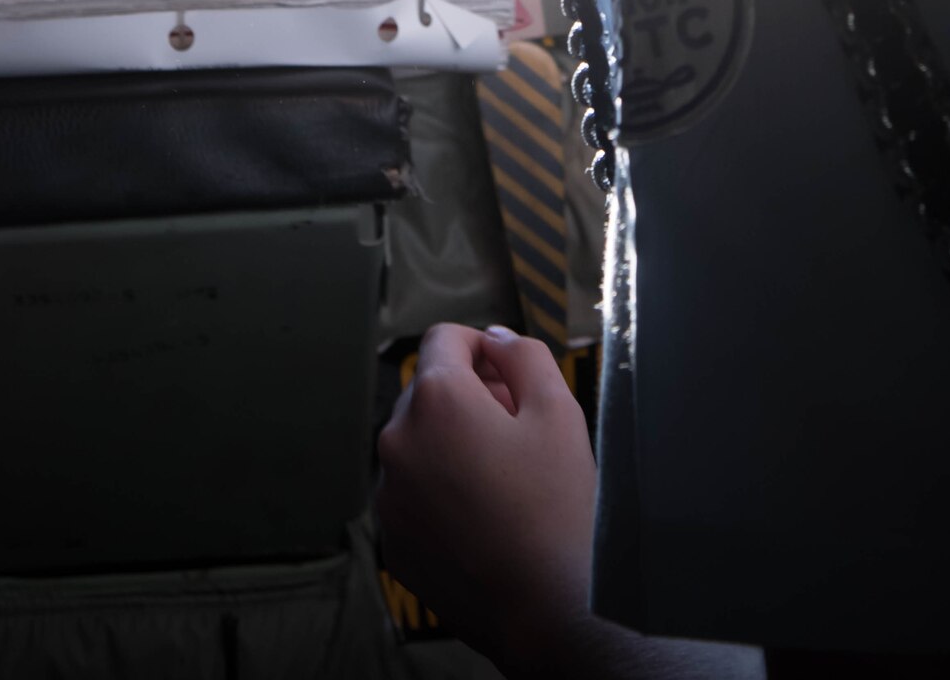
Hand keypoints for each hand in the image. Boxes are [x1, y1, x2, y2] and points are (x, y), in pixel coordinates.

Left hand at [375, 322, 597, 671]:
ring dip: (452, 444)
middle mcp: (398, 442)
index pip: (443, 339)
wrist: (548, 610)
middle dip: (469, 397)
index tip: (509, 374)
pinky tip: (486, 519)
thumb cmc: (558, 508)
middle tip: (519, 428)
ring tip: (505, 479)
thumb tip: (494, 339)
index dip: (481, 347)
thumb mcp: (558, 411)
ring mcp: (390, 497)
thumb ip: (523, 355)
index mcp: (437, 401)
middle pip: (429, 392)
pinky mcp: (394, 542)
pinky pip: (413, 495)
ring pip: (419, 444)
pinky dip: (441, 493)